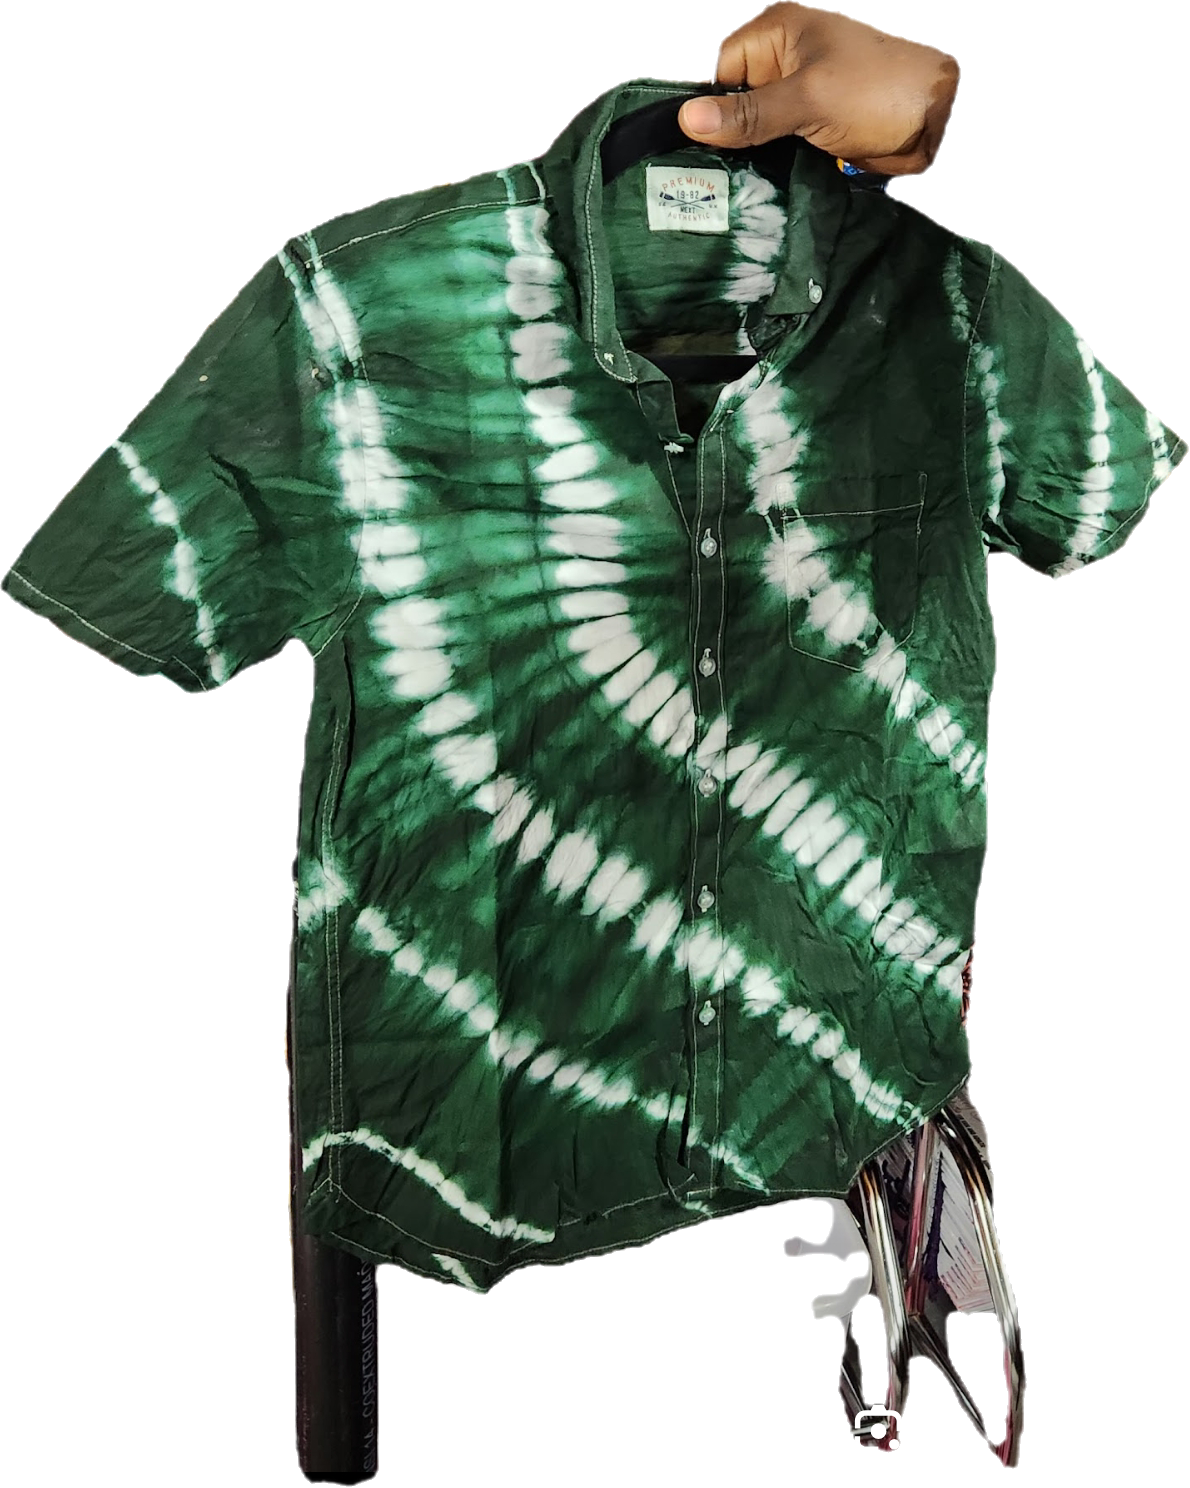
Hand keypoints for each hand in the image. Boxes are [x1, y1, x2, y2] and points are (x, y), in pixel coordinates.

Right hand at [679, 2, 959, 175]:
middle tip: (710, 179)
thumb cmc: (877, 92)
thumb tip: (687, 120)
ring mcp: (798, 96)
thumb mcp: (808, 100)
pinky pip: (775, 147)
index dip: (712, 107)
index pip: (720, 69)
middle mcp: (783, 59)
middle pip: (733, 102)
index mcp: (778, 32)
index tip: (702, 149)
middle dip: (726, 137)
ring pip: (753, 130)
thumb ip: (749, 115)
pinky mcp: (811, 128)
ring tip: (730, 189)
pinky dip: (768, 166)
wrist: (940, 122)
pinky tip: (757, 190)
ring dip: (747, 157)